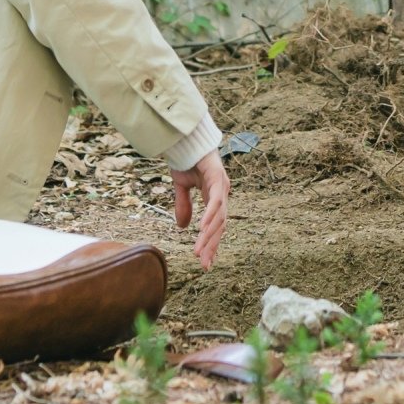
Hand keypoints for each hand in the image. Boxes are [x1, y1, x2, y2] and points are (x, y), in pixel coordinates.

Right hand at [171, 152, 229, 268]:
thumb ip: (184, 206)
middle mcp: (222, 194)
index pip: (215, 225)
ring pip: (218, 217)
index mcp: (215, 197)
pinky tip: (202, 229)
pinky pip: (215, 202)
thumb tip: (184, 227)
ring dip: (208, 236)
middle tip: (205, 265)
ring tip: (199, 252)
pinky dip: (210, 216)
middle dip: (211, 246)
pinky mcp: (218, 178)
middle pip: (219, 226)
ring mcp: (222, 186)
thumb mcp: (182, 187)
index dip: (212, 243)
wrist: (186, 138)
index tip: (206, 262)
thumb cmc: (187, 159)